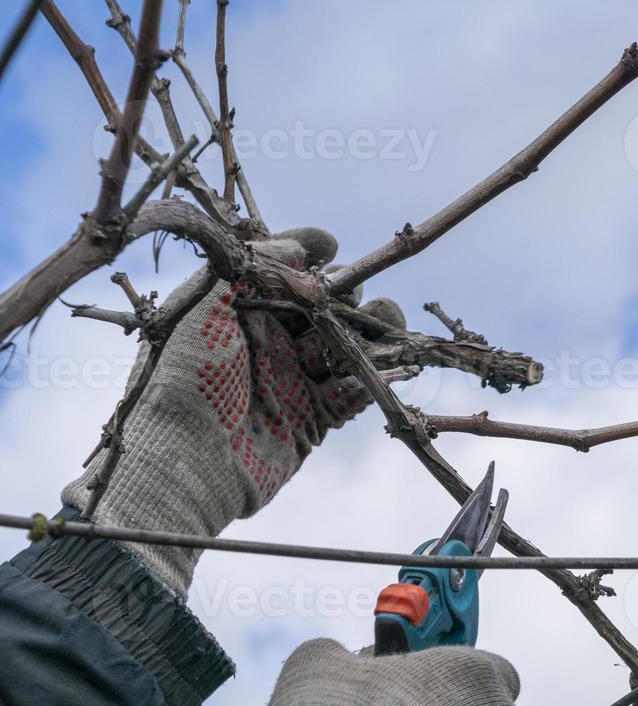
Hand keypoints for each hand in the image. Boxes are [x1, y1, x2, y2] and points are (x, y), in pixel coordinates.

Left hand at [62, 228, 403, 596]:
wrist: (185, 460)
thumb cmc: (182, 377)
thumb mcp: (206, 304)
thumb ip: (254, 266)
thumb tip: (305, 247)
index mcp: (237, 312)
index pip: (281, 273)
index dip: (308, 256)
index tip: (330, 245)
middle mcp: (268, 343)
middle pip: (323, 308)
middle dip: (348, 294)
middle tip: (352, 295)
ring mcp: (292, 381)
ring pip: (345, 348)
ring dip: (370, 333)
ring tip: (385, 322)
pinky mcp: (312, 420)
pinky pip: (352, 395)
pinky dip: (372, 380)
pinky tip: (382, 365)